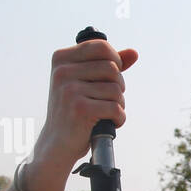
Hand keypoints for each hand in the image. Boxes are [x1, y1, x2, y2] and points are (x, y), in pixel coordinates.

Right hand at [34, 39, 138, 168]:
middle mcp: (63, 71)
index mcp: (62, 58)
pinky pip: (116, 108)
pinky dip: (119, 118)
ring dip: (119, 104)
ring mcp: (70, 89)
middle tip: (109, 99)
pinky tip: (109, 123)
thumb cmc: (74, 110)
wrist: (57, 143)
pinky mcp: (80, 109)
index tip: (112, 76)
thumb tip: (133, 53)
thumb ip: (109, 65)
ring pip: (116, 90)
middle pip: (112, 68)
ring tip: (106, 113)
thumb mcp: (86, 81)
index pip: (101, 47)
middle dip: (119, 86)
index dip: (115, 60)